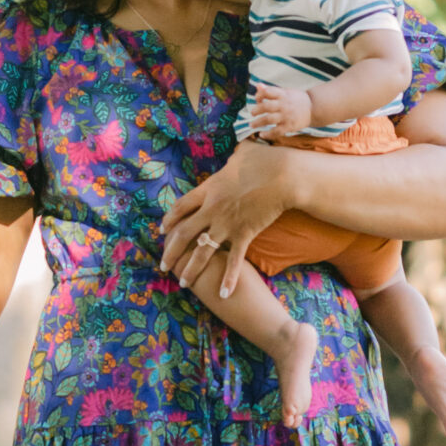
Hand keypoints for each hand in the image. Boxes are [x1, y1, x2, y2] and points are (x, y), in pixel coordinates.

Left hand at [161, 141, 309, 298]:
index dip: (170, 219)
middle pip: (184, 233)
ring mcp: (227, 223)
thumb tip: (240, 151)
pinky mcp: (244, 234)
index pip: (181, 207)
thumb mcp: (244, 152)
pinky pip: (233, 260)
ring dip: (192, 268)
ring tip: (183, 282)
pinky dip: (229, 278)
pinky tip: (224, 294)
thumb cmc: (265, 160)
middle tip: (164, 265)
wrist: (283, 176)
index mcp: (209, 189)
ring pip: (202, 251)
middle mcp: (212, 209)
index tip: (162, 230)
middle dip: (171, 251)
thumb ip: (237, 156)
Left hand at [247, 82, 313, 141]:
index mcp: (283, 94)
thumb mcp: (286, 91)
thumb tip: (257, 86)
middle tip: (252, 113)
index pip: (267, 92)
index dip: (259, 95)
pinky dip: (267, 134)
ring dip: (258, 123)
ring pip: (268, 119)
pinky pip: (276, 131)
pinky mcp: (289, 126)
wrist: (315, 108)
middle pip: (265, 107)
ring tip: (252, 125)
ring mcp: (286, 116)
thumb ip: (271, 90)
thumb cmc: (297, 99)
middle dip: (256, 110)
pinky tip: (262, 134)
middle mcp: (284, 104)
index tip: (258, 99)